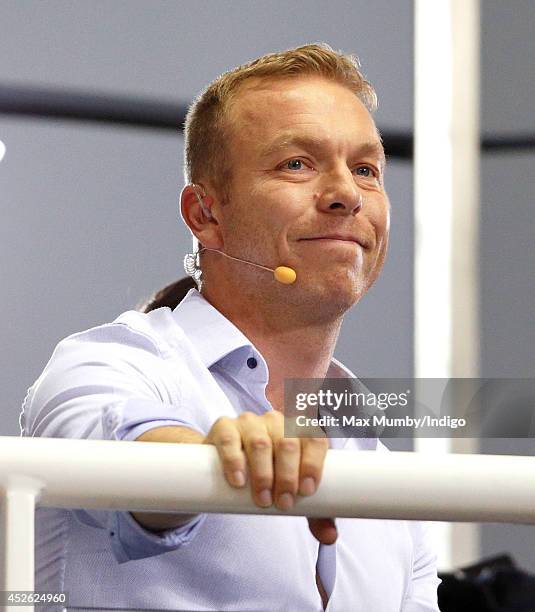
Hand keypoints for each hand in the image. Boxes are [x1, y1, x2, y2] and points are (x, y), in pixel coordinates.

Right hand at [203, 410, 336, 544]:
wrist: (230, 464)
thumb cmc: (271, 473)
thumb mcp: (293, 489)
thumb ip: (315, 511)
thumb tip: (330, 536)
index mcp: (299, 430)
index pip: (314, 438)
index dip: (313, 463)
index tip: (307, 491)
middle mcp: (277, 421)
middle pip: (288, 443)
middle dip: (287, 476)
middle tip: (283, 503)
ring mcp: (250, 422)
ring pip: (260, 443)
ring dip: (263, 474)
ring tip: (262, 499)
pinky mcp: (225, 427)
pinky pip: (230, 440)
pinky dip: (235, 461)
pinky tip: (239, 479)